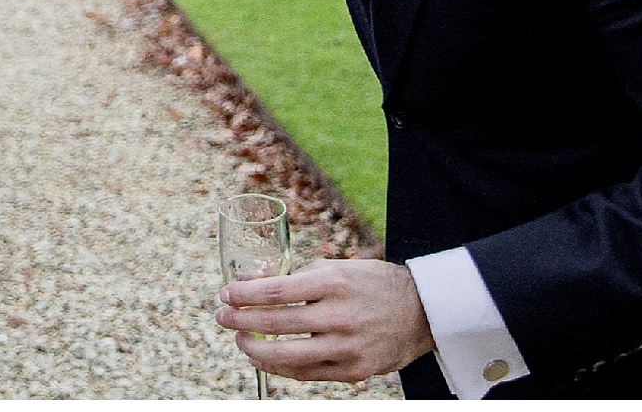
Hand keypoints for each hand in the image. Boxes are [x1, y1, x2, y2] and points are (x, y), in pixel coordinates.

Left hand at [217, 257, 435, 383]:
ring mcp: (347, 347)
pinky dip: (279, 368)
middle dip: (240, 321)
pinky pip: (307, 374)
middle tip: (221, 317)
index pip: (275, 291)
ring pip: (287, 356)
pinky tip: (263, 359)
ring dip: (254, 350)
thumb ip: (293, 276)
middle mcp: (339, 316)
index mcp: (332, 282)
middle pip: (276, 323)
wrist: (420, 312)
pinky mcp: (354, 371)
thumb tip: (248, 281)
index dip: (243, 295)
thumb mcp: (333, 268)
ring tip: (239, 341)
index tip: (224, 294)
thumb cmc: (368, 284)